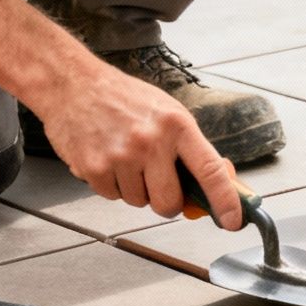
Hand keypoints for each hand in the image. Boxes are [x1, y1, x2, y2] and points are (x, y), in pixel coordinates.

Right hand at [30, 61, 242, 229]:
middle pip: (170, 203)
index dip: (225, 200)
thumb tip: (221, 181)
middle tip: (160, 183)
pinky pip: (113, 196)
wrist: (73, 84)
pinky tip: (108, 158)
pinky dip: (113, 185)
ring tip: (126, 158)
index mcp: (177, 125)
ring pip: (139, 202)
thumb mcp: (169, 113)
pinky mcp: (94, 168)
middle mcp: (150, 142)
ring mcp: (120, 156)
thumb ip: (192, 150)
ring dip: (136, 189)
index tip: (233, 221)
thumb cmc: (125, 98)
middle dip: (169, 202)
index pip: (210, 170)